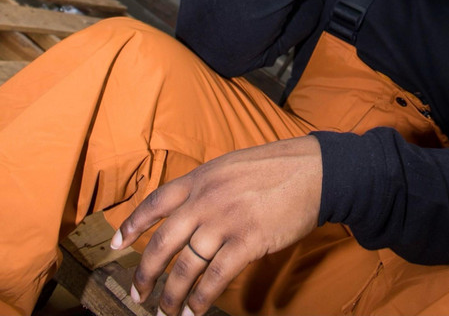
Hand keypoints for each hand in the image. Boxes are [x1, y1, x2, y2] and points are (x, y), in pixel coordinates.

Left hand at [110, 136, 321, 315]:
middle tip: (138, 295)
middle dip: (145, 273)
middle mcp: (206, 199)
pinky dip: (201, 299)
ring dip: (172, 295)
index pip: (155, 202)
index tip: (116, 245)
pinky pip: (215, 277)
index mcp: (201, 177)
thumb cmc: (276, 167)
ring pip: (186, 265)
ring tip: (165, 312)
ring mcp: (225, 220)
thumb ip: (208, 185)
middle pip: (163, 241)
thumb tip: (189, 210)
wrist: (314, 170)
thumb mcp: (232, 165)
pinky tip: (195, 311)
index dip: (132, 225)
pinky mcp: (248, 241)